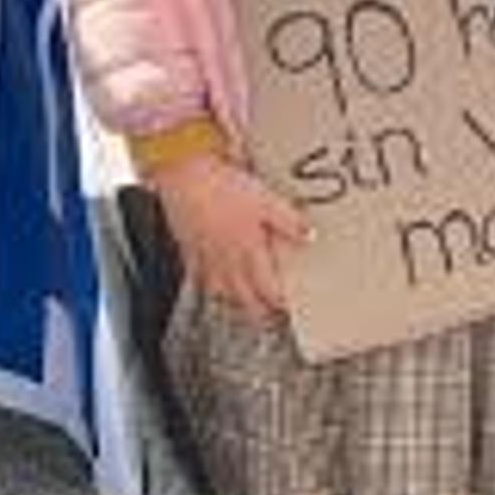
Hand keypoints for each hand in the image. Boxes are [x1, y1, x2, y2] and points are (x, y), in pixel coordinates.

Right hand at [153, 156, 310, 324]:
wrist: (185, 178)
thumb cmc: (222, 189)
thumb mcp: (267, 200)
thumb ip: (290, 221)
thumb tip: (310, 235)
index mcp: (249, 252)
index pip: (268, 290)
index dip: (279, 302)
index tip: (288, 307)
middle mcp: (227, 262)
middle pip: (244, 299)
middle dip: (258, 312)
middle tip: (268, 317)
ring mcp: (205, 258)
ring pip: (220, 292)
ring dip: (234, 301)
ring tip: (242, 304)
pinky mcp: (188, 247)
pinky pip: (198, 274)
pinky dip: (207, 282)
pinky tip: (210, 280)